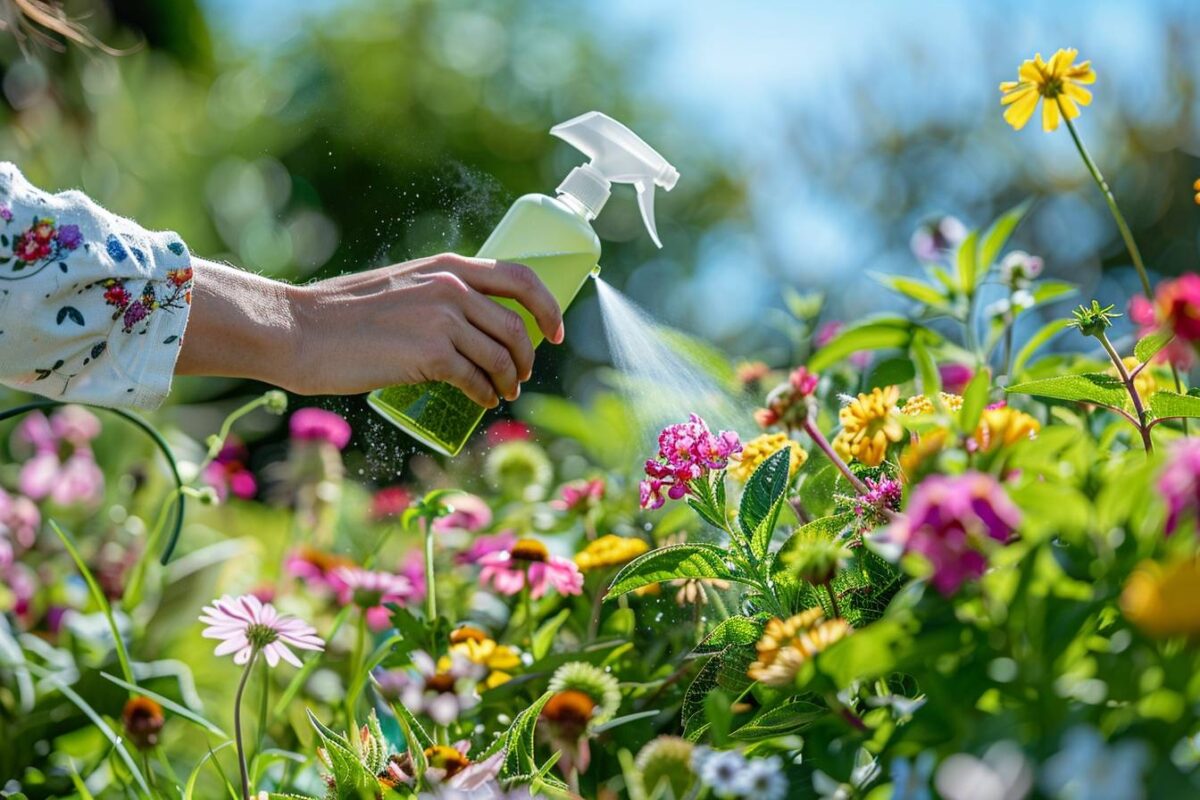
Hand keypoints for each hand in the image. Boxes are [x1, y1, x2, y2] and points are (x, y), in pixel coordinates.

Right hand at [177, 255, 563, 406]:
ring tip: (504, 394)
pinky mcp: (429, 356)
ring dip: (511, 381)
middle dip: (529, 357)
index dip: (548, 307)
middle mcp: (451, 287)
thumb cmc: (341, 315)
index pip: (522, 277)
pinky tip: (482, 403)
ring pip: (502, 356)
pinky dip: (486, 395)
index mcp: (447, 266)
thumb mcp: (398, 287)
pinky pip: (477, 380)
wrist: (298, 330)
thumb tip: (466, 325)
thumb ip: (433, 296)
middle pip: (518, 326)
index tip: (556, 332)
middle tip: (522, 376)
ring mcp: (442, 321)